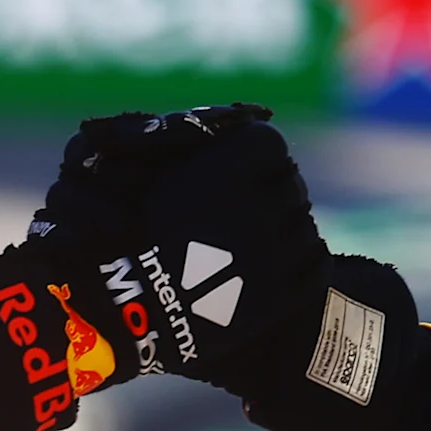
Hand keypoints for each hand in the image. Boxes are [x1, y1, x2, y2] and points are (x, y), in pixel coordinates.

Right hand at [30, 106, 330, 385]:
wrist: (122, 308)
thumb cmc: (117, 232)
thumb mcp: (134, 165)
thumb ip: (172, 137)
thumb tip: (209, 122)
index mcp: (230, 169)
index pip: (269, 143)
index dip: (252, 154)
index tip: (235, 167)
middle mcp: (263, 207)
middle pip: (289, 183)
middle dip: (270, 189)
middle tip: (242, 207)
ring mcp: (277, 253)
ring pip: (303, 223)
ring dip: (283, 225)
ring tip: (252, 240)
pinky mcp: (283, 295)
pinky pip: (314, 263)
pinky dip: (300, 260)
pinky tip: (271, 266)